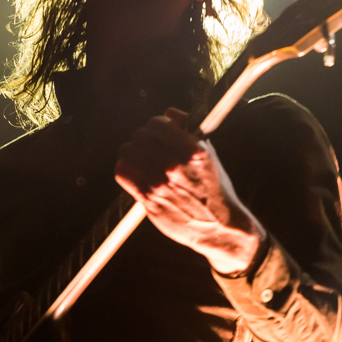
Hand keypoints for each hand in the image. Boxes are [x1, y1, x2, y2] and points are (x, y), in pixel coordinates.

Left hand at [114, 108, 265, 275]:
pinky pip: (122, 173)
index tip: (159, 131)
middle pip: (140, 136)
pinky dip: (125, 167)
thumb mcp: (209, 156)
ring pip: (128, 152)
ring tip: (140, 157)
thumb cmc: (214, 188)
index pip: (157, 123)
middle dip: (144, 137)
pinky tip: (134, 169)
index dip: (156, 124)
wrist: (218, 227)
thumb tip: (169, 113)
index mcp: (194, 151)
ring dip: (132, 151)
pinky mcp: (149, 200)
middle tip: (149, 145)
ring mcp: (160, 184)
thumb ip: (188, 132)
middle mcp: (175, 166)